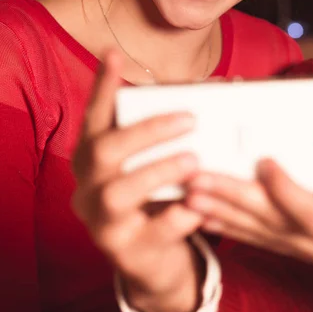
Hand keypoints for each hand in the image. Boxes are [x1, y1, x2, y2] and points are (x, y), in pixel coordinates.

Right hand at [72, 50, 204, 311]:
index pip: (93, 117)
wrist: (154, 259)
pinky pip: (149, 235)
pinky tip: (197, 207)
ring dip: (159, 171)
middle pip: (102, 152)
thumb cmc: (160, 195)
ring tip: (194, 160)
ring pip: (118, 193)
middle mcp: (89, 187)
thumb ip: (175, 130)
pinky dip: (176, 218)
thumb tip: (224, 85)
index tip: (114, 53)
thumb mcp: (158, 161)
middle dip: (147, 132)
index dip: (102, 86)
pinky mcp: (126, 252)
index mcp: (95, 158)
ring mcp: (102, 222)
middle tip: (189, 120)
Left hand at [186, 85, 312, 269]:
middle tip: (199, 181)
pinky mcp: (309, 249)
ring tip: (191, 198)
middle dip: (235, 202)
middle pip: (278, 225)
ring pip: (266, 236)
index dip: (286, 191)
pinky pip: (268, 241)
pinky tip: (210, 217)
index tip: (262, 163)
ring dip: (227, 217)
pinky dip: (237, 229)